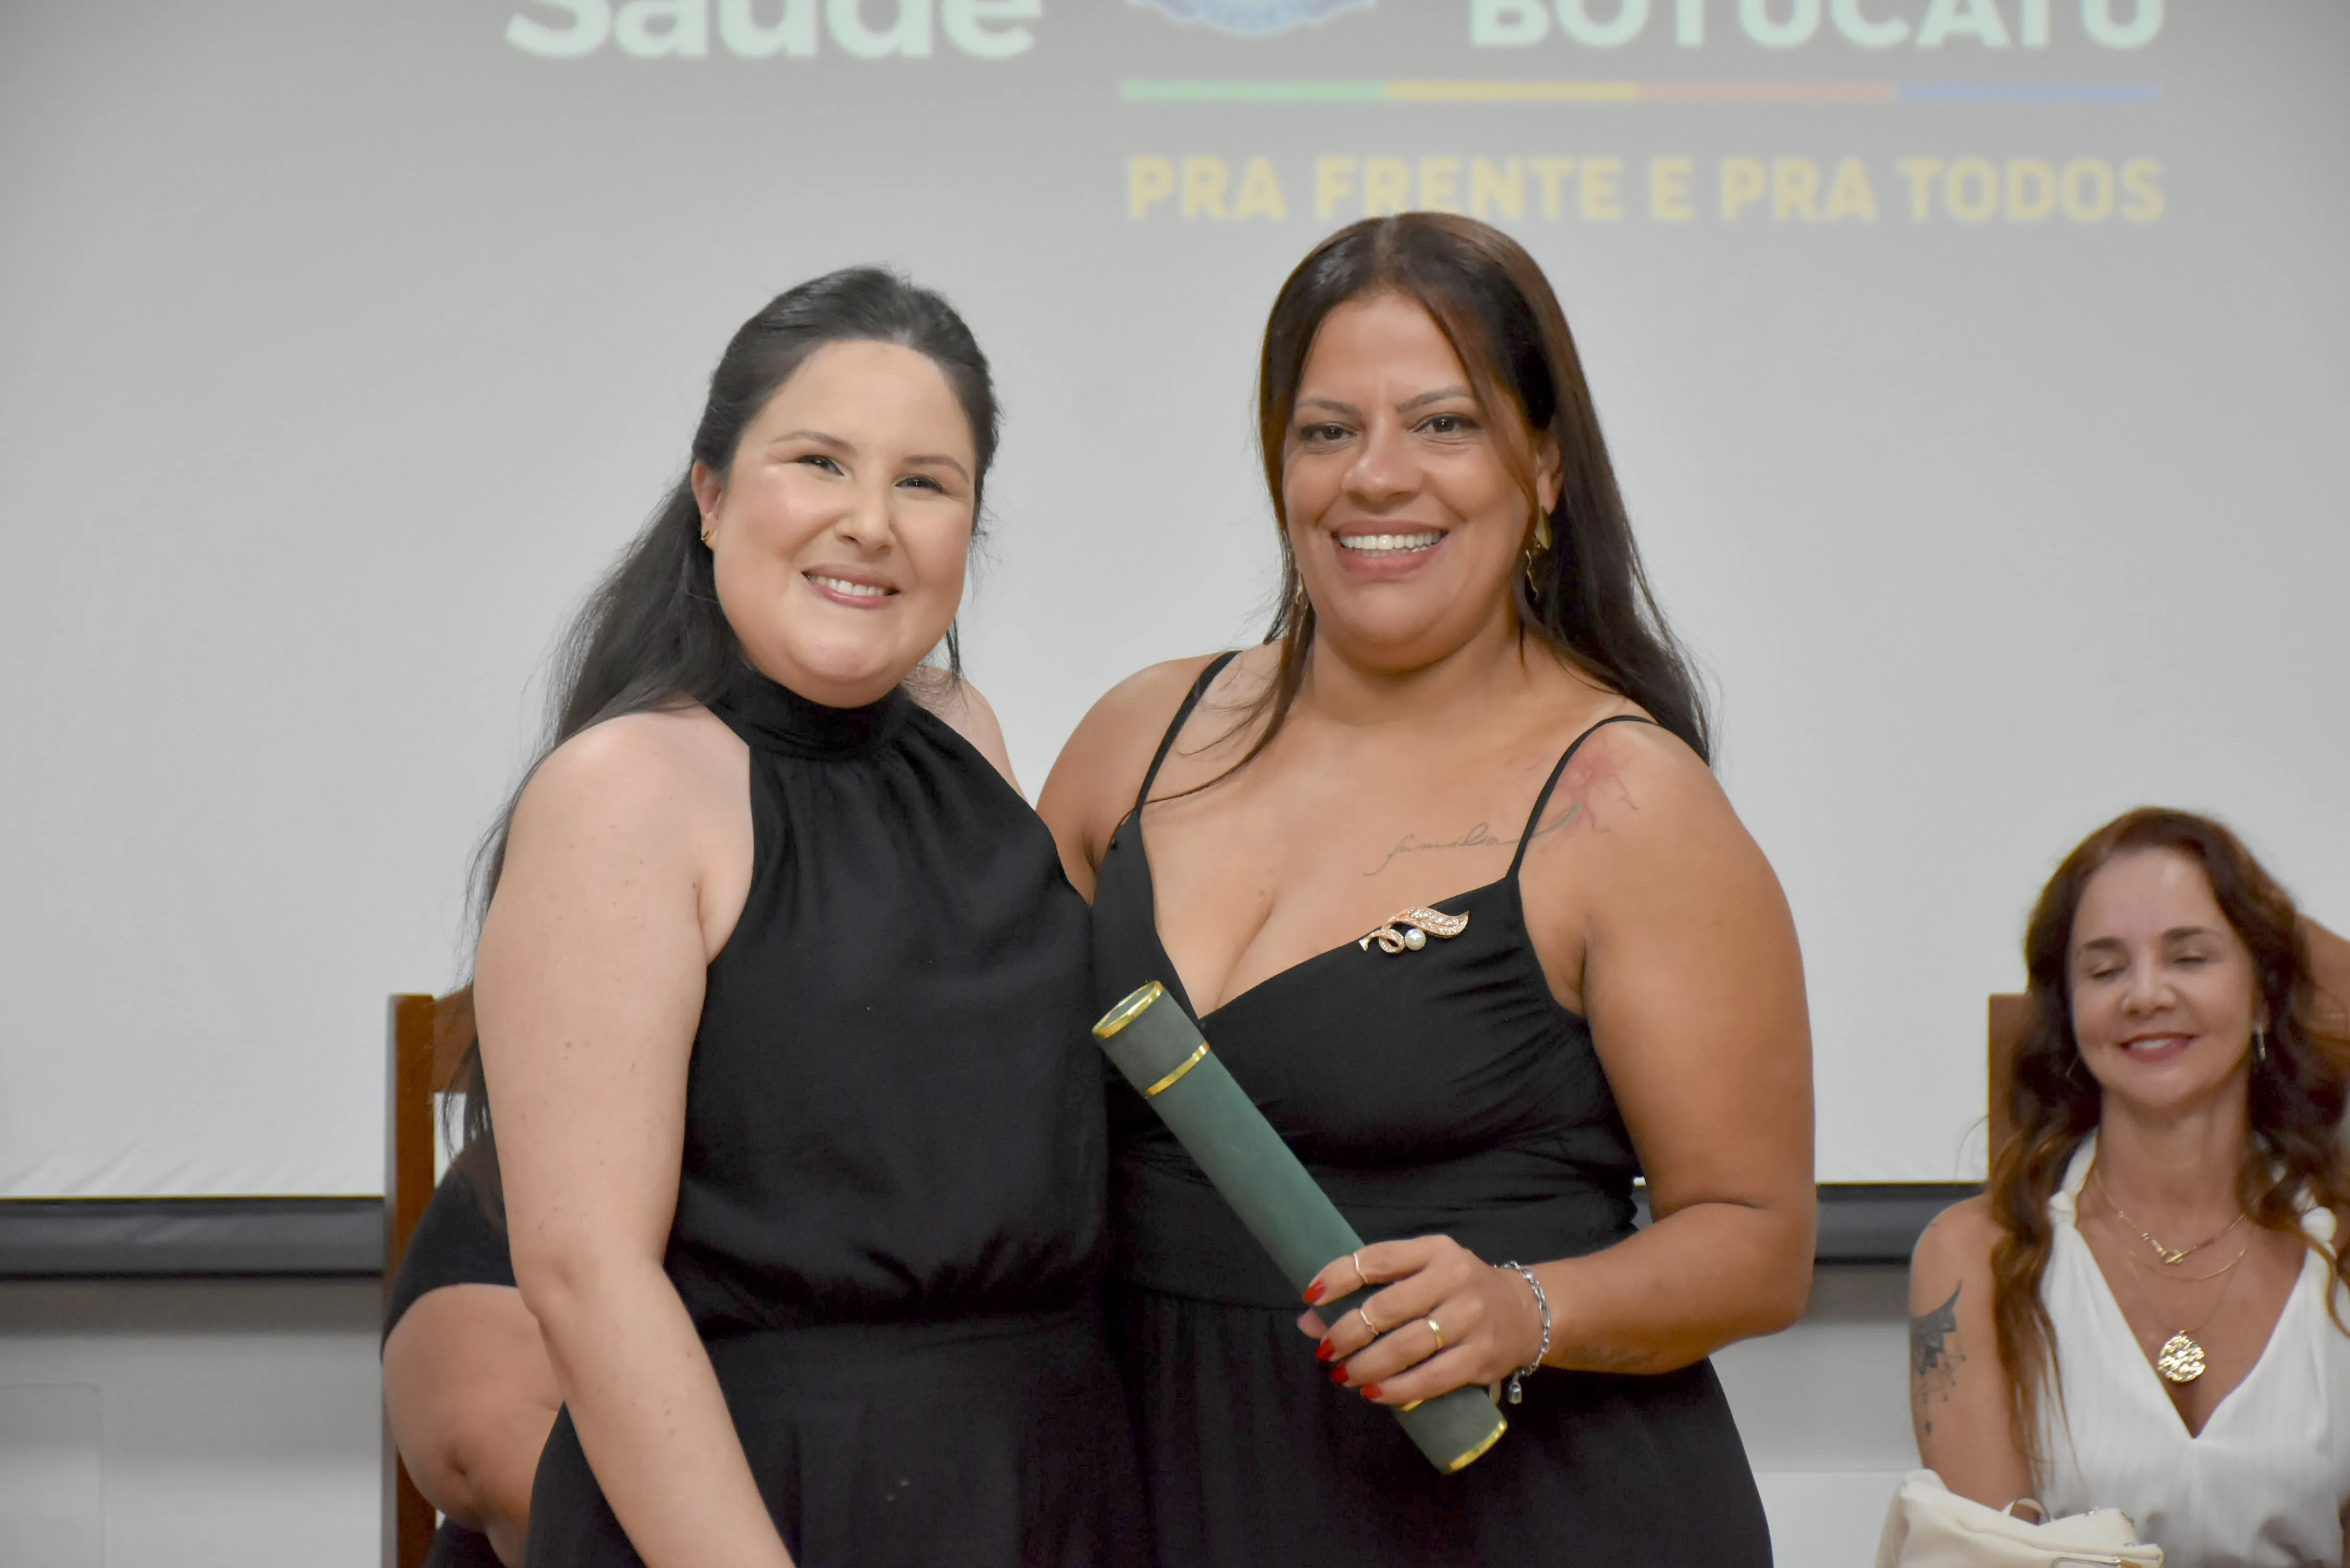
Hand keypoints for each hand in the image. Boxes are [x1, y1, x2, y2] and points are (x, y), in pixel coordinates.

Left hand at [1294, 1237, 1542, 1406]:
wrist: (1525, 1312)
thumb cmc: (1458, 1291)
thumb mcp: (1420, 1274)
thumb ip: (1370, 1290)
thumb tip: (1308, 1320)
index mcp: (1435, 1250)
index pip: (1378, 1259)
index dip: (1338, 1277)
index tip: (1311, 1296)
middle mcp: (1454, 1279)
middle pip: (1387, 1308)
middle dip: (1347, 1333)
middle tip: (1326, 1350)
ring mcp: (1470, 1319)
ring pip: (1406, 1347)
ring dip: (1366, 1365)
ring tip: (1343, 1375)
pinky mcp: (1481, 1356)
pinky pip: (1431, 1378)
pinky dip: (1397, 1389)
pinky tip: (1374, 1393)